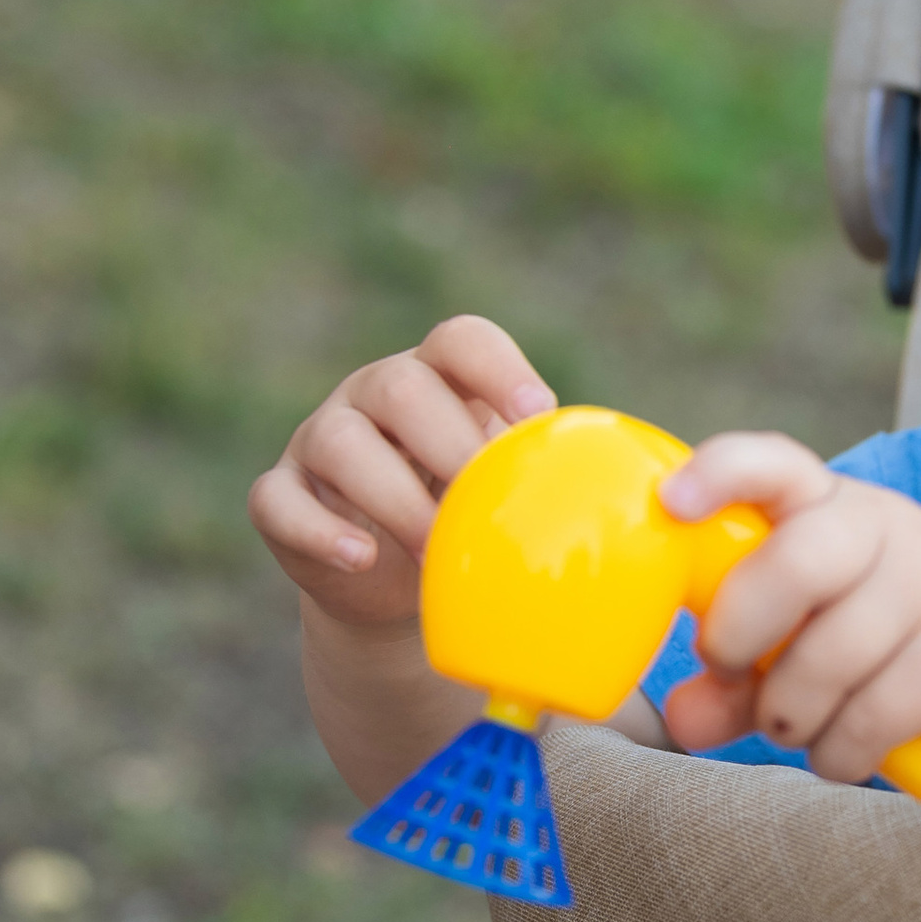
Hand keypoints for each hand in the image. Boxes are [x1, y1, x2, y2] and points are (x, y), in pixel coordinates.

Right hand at [248, 317, 556, 635]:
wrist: (400, 581)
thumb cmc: (471, 514)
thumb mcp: (508, 485)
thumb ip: (550, 473)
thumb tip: (642, 498)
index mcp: (438, 376)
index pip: (462, 340)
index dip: (498, 367)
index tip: (537, 415)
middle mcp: (372, 393)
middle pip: (400, 385)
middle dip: (448, 443)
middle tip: (484, 498)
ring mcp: (319, 439)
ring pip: (339, 441)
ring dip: (393, 496)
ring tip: (434, 547)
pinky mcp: (279, 495)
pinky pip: (278, 500)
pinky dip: (320, 530)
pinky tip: (363, 556)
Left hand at [659, 434, 920, 783]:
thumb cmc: (891, 639)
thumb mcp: (805, 643)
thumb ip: (737, 675)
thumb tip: (683, 718)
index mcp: (831, 506)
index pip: (775, 464)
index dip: (721, 474)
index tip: (674, 504)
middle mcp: (882, 527)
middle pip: (795, 563)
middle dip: (739, 635)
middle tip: (730, 670)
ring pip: (823, 665)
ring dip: (791, 718)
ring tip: (803, 724)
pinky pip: (866, 721)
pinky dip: (838, 754)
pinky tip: (848, 747)